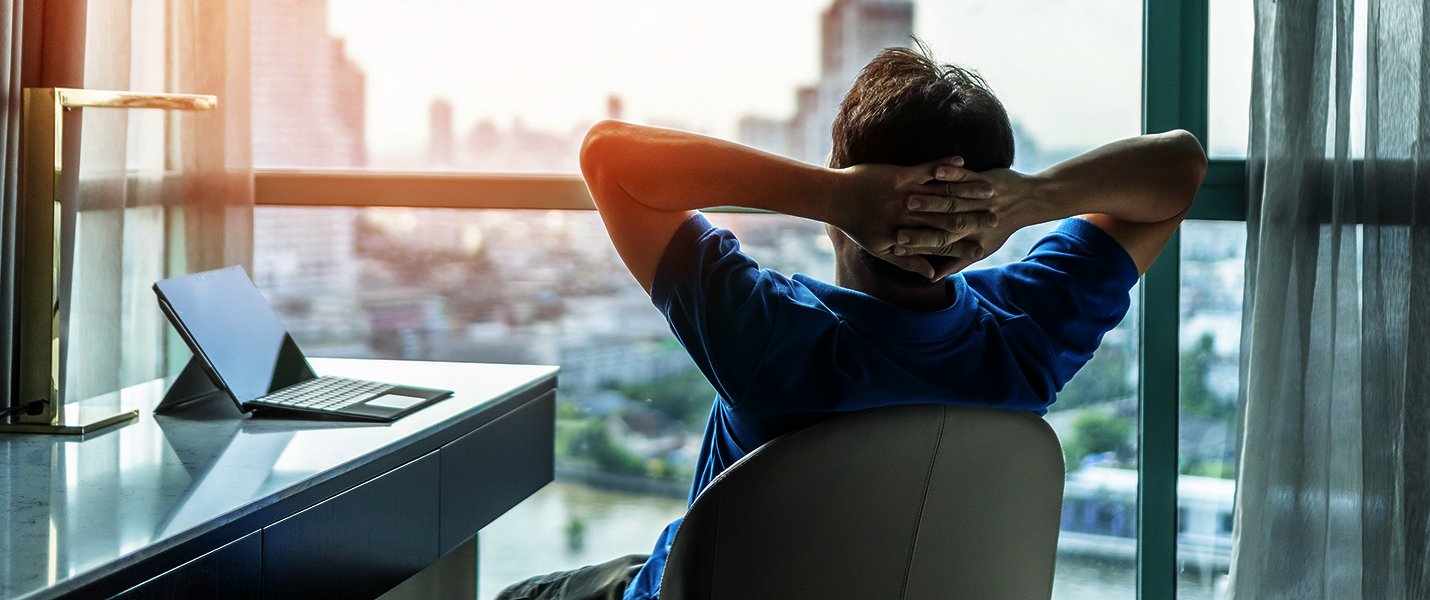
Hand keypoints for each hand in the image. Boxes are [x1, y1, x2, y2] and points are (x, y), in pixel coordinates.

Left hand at [828, 156, 999, 277]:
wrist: (835, 198)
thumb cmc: (858, 225)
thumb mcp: (882, 250)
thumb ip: (908, 263)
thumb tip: (931, 276)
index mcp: (907, 237)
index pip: (941, 245)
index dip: (964, 246)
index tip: (984, 248)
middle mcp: (909, 218)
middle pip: (947, 220)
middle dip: (974, 219)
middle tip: (997, 217)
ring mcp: (905, 196)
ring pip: (941, 195)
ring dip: (966, 191)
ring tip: (989, 190)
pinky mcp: (899, 176)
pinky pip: (926, 170)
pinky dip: (944, 166)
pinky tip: (961, 161)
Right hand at [892, 167, 1043, 277]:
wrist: (1028, 201)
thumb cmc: (999, 227)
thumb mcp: (981, 248)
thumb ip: (954, 262)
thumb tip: (931, 277)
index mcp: (971, 238)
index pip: (941, 245)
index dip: (918, 246)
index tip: (897, 246)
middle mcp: (975, 221)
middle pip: (943, 225)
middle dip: (919, 226)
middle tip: (896, 228)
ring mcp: (980, 199)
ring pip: (951, 200)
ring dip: (930, 200)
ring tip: (907, 199)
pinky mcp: (985, 180)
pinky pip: (965, 175)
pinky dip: (951, 172)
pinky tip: (936, 170)